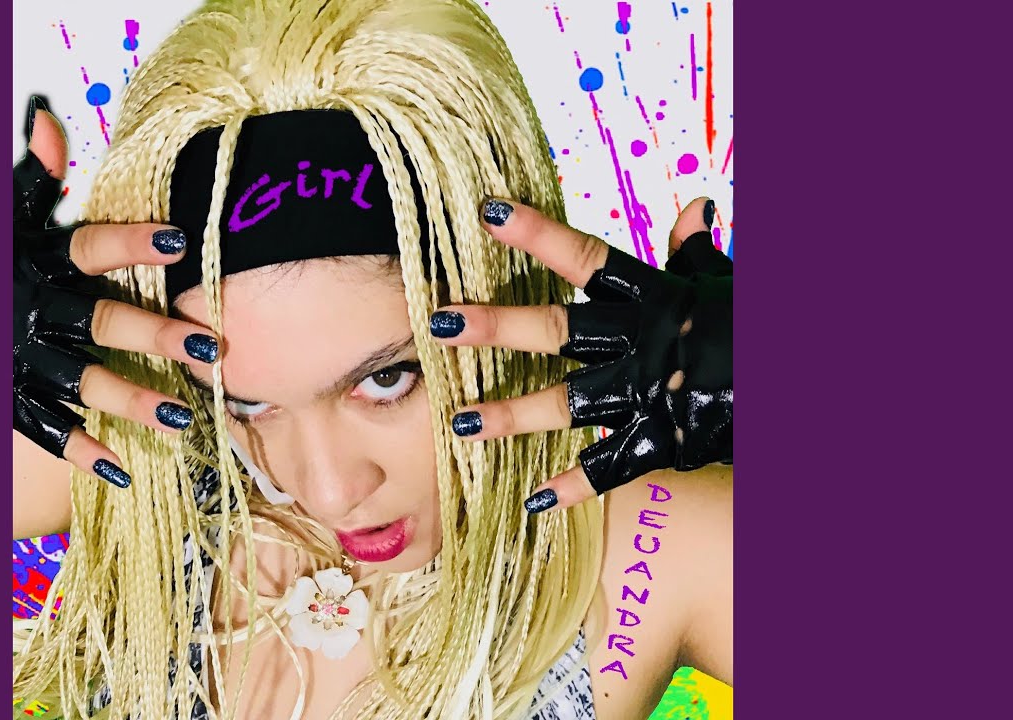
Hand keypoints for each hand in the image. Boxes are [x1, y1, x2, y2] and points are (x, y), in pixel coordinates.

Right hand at [13, 95, 220, 487]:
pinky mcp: (10, 395)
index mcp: (37, 262)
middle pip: (101, 322)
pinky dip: (80, 451)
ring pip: (85, 383)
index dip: (132, 243)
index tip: (182, 240)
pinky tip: (122, 470)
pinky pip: (46, 428)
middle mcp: (34, 311)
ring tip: (186, 420)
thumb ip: (31, 176)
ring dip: (135, 402)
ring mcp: (22, 358)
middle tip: (211, 347)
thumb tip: (49, 120)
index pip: (89, 247)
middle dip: (155, 335)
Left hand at [429, 197, 730, 511]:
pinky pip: (610, 467)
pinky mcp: (663, 440)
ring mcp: (649, 392)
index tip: (488, 210)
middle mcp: (641, 341)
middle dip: (497, 326)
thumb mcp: (728, 285)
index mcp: (654, 296)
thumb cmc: (757, 327)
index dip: (537, 233)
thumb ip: (698, 251)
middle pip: (558, 330)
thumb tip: (697, 204)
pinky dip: (574, 487)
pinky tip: (532, 500)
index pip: (586, 256)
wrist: (800, 377)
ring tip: (459, 424)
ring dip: (511, 415)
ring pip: (568, 403)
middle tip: (438, 322)